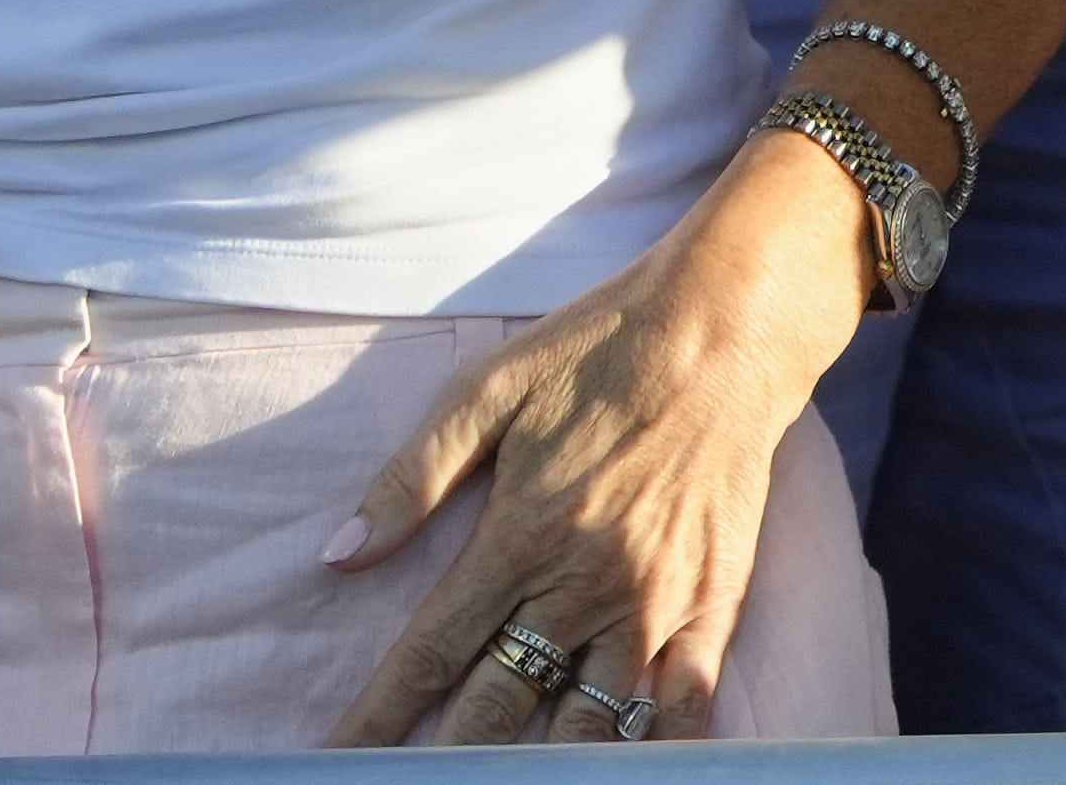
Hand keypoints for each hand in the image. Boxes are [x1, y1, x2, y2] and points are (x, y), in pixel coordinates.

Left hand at [323, 137, 856, 745]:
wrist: (730, 326)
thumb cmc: (600, 349)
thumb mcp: (489, 389)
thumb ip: (413, 476)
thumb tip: (339, 554)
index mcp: (521, 534)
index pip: (430, 653)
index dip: (378, 716)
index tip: (336, 755)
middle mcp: (585, 584)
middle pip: (496, 706)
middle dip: (445, 758)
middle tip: (409, 782)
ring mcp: (656, 601)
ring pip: (588, 724)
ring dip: (540, 763)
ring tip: (507, 780)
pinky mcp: (714, 599)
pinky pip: (684, 702)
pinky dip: (653, 745)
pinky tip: (616, 765)